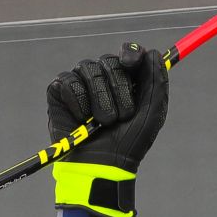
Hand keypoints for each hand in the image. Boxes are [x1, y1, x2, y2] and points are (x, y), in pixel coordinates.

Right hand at [46, 43, 167, 216]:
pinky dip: (79, 102)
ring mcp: (80, 83)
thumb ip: (157, 82)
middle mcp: (103, 77)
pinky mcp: (59, 91)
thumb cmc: (130, 142)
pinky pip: (69, 81)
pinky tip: (83, 119)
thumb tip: (152, 52)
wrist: (103, 164)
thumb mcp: (152, 113)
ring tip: (104, 122)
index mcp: (128, 80)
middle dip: (119, 88)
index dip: (130, 53)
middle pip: (109, 60)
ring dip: (101, 99)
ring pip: (89, 69)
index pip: (129, 52)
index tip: (130, 63)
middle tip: (122, 116)